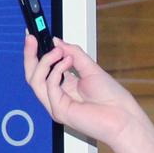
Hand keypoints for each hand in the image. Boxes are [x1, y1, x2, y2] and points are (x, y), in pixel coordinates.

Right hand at [24, 34, 153, 152]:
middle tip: (32, 38)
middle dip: (29, 55)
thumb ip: (73, 53)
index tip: (33, 36)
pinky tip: (68, 62)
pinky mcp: (59, 111)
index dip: (35, 53)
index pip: (42, 69)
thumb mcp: (90, 68)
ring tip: (58, 51)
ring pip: (35, 81)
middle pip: (32, 75)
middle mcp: (57, 96)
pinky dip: (57, 70)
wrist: (123, 117)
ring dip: (44, 61)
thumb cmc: (112, 98)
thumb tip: (56, 41)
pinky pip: (49, 86)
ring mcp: (56, 105)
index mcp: (64, 86)